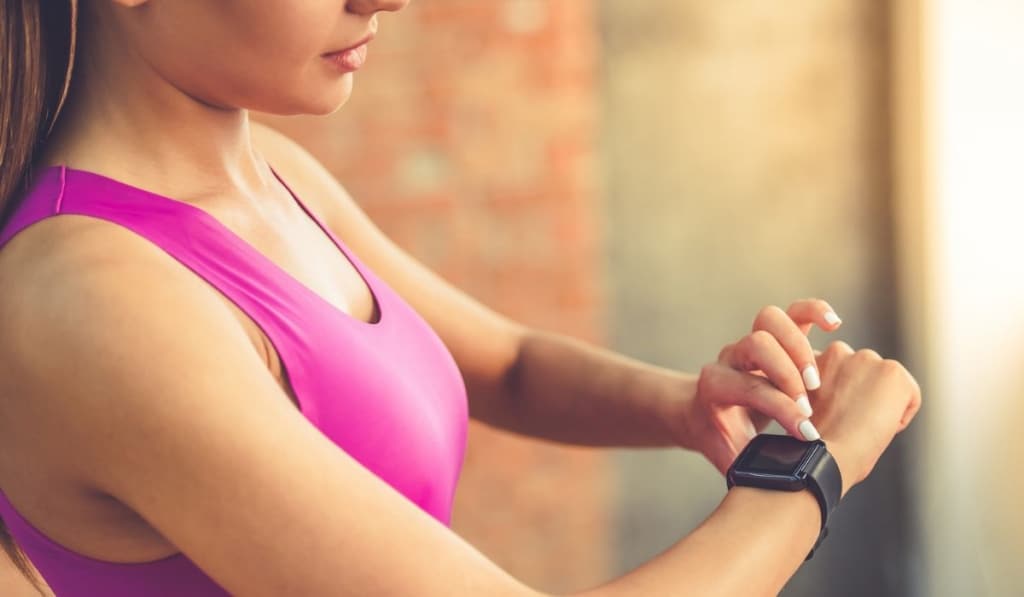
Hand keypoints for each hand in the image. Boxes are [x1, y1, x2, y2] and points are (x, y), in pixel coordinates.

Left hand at [676, 299, 842, 473]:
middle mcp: (729, 358)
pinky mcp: (774, 337)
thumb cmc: (722, 442)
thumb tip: (782, 477)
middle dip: (789, 374)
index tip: (808, 434)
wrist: (703, 416)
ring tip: (819, 379)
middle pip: (757, 344)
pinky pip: (792, 313)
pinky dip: (814, 312)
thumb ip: (753, 467)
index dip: (781, 409)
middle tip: (810, 405)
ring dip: (801, 348)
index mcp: (715, 386)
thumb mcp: (733, 460)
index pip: (748, 387)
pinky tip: (834, 323)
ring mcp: (750, 343)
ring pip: (771, 321)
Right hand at [806, 341, 921, 496]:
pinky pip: (909, 397)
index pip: (840, 373)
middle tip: (851, 422)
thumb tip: (834, 392)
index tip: (833, 417)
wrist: (823, 453)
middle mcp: (841, 350)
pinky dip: (900, 416)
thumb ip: (818, 387)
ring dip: (882, 403)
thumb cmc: (810, 440)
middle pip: (866, 374)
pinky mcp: (894, 372)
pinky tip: (880, 428)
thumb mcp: (804, 403)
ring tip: (865, 426)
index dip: (840, 400)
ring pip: (887, 384)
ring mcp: (868, 359)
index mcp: (815, 357)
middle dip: (864, 395)